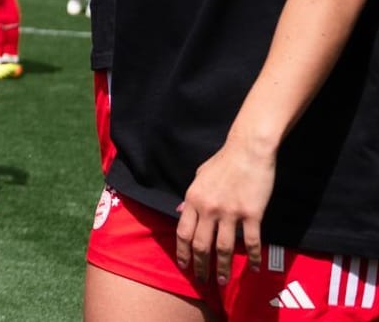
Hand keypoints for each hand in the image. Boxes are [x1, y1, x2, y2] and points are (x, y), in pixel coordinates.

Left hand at [176, 136, 273, 285]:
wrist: (248, 150)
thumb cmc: (223, 161)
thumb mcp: (199, 176)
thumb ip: (190, 196)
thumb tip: (179, 210)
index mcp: (193, 199)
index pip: (182, 232)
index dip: (182, 252)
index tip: (184, 265)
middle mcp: (208, 209)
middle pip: (200, 244)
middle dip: (200, 264)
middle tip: (202, 279)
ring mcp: (230, 213)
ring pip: (223, 248)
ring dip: (222, 267)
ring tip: (222, 280)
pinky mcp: (252, 215)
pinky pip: (250, 242)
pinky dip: (251, 258)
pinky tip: (252, 269)